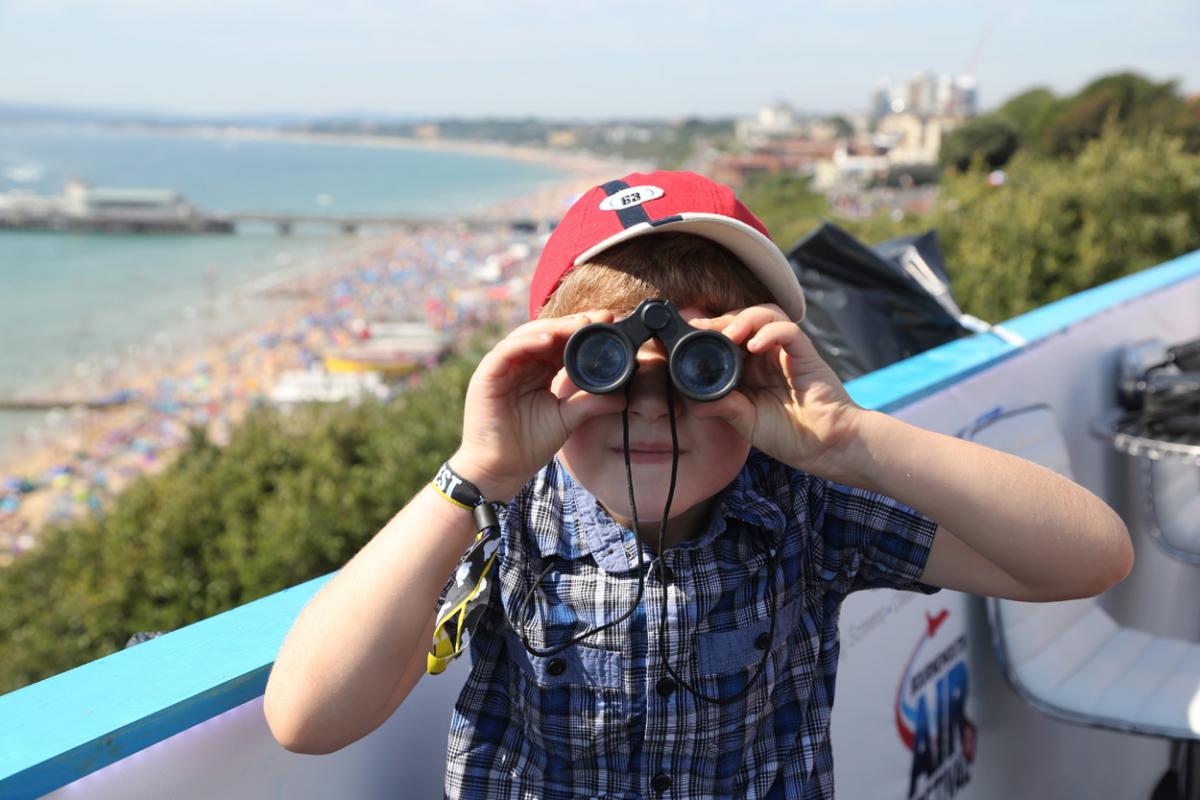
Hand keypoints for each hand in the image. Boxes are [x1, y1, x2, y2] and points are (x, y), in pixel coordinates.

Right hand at [451, 311, 626, 500]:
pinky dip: (527, 342)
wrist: (501, 470)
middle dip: (573, 324)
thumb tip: (622, 396)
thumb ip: (590, 403)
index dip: (582, 332)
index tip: (609, 324)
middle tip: (600, 318)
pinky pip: (507, 351)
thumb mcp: (566, 419)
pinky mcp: (487, 375)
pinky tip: (548, 340)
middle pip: (545, 333)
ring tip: (579, 325)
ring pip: (527, 335)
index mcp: (537, 371)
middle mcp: (519, 364)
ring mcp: (502, 367)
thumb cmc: (528, 445)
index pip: (560, 343)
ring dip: (554, 328)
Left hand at [689, 304, 863, 478]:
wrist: (826, 448)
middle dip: (721, 321)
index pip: (727, 337)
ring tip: (729, 334)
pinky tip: (755, 345)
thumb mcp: (746, 422)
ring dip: (744, 319)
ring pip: (766, 314)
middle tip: (702, 329)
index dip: (708, 332)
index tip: (688, 334)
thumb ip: (722, 407)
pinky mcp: (805, 354)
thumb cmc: (789, 435)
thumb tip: (692, 398)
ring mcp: (786, 352)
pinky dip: (770, 332)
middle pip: (743, 319)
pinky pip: (788, 330)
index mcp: (750, 369)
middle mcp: (767, 355)